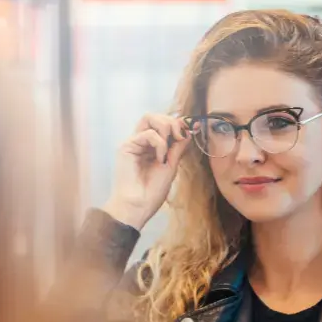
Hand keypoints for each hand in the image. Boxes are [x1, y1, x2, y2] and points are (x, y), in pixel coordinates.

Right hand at [103, 113, 191, 229]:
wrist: (139, 205)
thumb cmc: (153, 190)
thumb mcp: (172, 165)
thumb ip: (178, 146)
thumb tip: (191, 128)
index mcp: (152, 146)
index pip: (164, 124)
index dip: (179, 122)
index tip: (195, 126)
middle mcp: (141, 141)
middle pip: (155, 116)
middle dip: (172, 122)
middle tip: (180, 137)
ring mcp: (133, 142)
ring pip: (149, 117)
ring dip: (165, 127)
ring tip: (170, 145)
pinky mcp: (126, 146)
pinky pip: (147, 133)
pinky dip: (159, 144)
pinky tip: (160, 159)